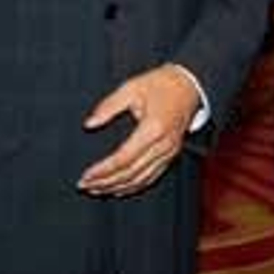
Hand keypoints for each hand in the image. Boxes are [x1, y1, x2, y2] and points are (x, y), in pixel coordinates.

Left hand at [78, 64, 200, 196]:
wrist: (188, 85)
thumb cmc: (158, 84)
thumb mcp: (130, 88)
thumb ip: (108, 106)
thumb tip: (88, 124)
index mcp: (152, 129)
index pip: (124, 158)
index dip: (103, 170)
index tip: (85, 175)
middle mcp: (163, 145)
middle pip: (131, 173)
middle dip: (106, 182)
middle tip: (84, 186)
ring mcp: (169, 152)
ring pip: (142, 179)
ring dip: (117, 187)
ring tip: (96, 190)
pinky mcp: (171, 155)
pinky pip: (152, 177)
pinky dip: (135, 186)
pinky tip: (119, 190)